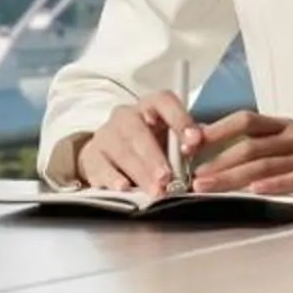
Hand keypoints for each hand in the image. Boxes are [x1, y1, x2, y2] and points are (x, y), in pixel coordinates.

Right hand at [76, 92, 199, 195]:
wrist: (111, 154)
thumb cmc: (149, 145)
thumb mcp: (170, 140)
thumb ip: (187, 141)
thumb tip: (200, 141)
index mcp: (150, 106)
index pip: (164, 102)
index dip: (180, 119)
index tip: (194, 140)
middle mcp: (126, 116)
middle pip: (138, 131)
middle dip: (154, 156)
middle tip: (168, 177)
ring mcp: (106, 135)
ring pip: (120, 150)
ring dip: (139, 172)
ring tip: (154, 190)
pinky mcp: (92, 156)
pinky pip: (101, 166)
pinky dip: (113, 178)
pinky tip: (124, 187)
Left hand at [188, 111, 292, 202]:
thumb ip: (265, 148)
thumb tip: (223, 159)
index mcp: (284, 126)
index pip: (244, 120)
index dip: (216, 130)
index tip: (190, 143)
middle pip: (248, 145)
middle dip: (216, 161)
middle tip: (192, 176)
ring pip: (263, 163)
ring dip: (232, 176)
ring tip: (208, 187)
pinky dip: (272, 184)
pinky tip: (254, 190)